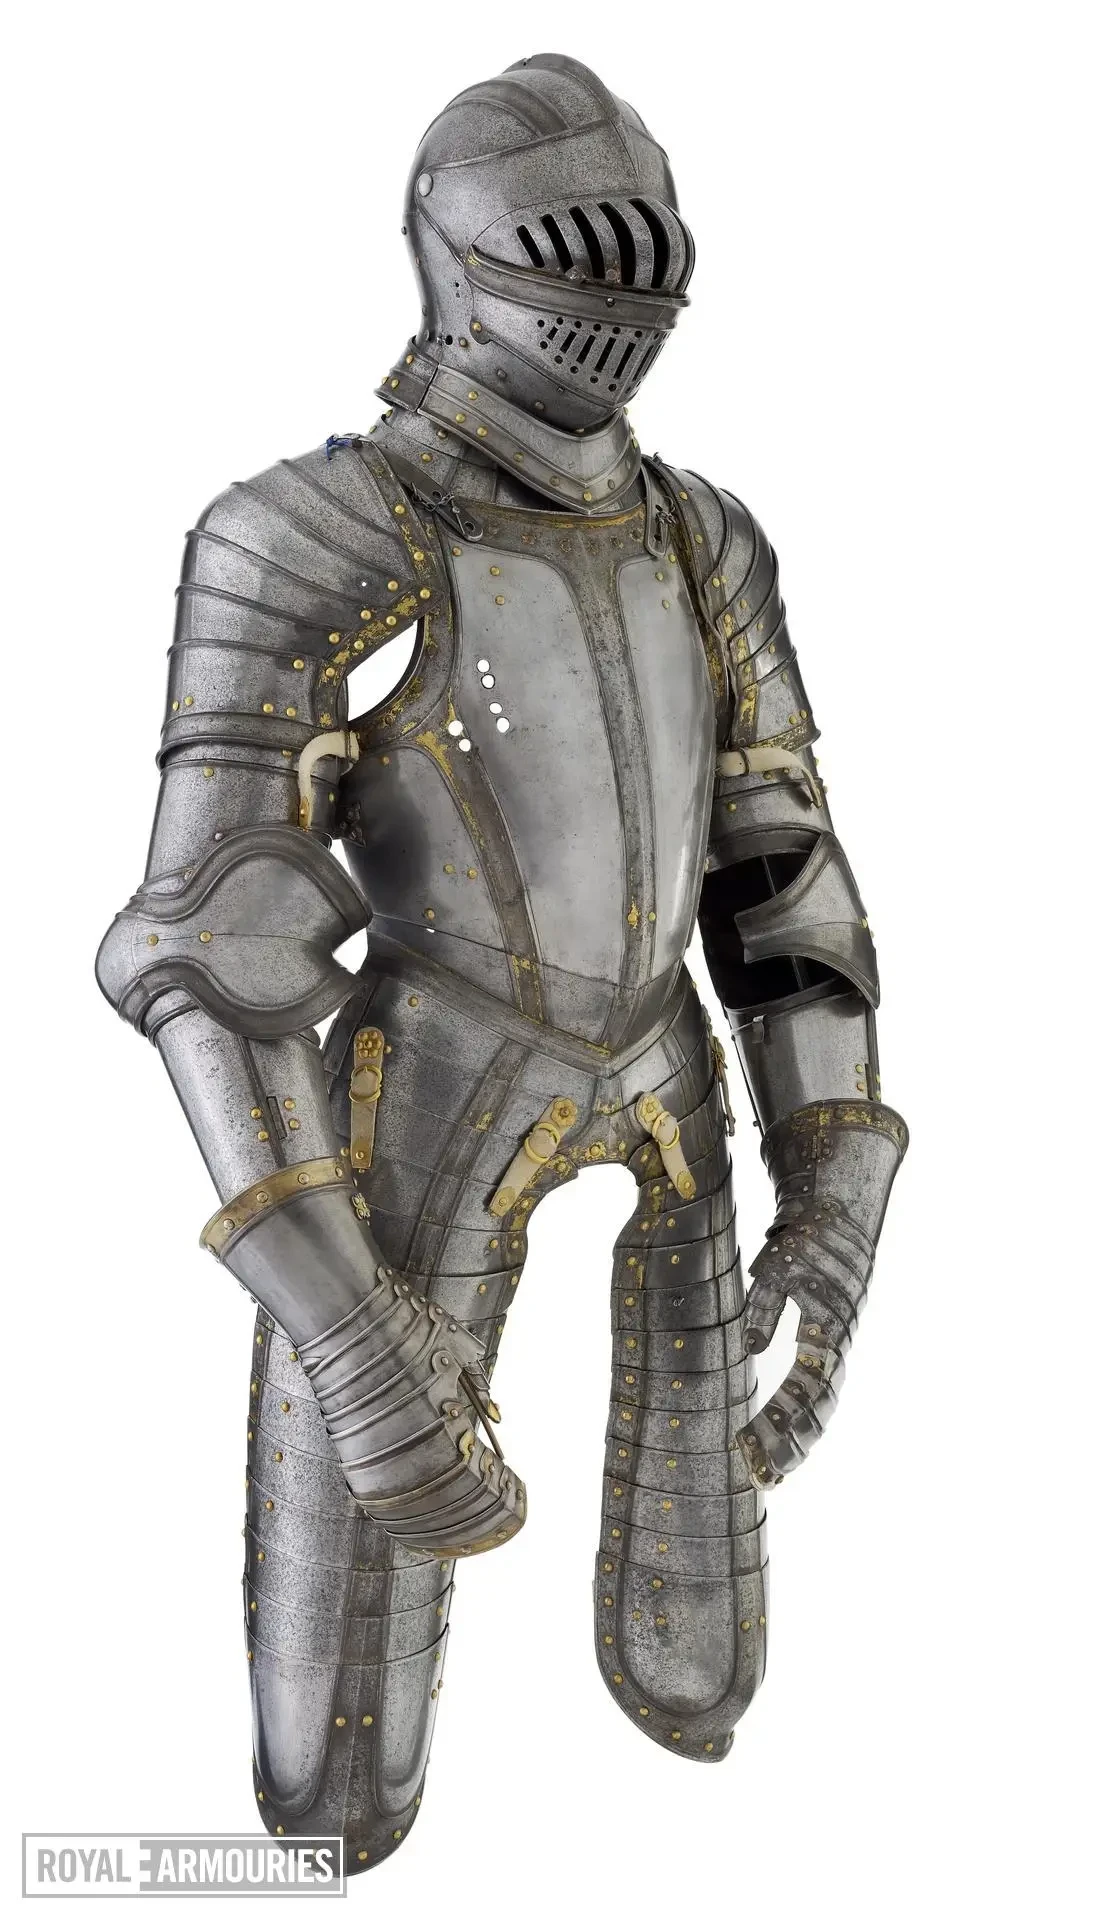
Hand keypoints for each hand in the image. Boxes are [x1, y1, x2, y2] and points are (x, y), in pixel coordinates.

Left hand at [735, 1100, 907, 1485]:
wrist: (840, 1209)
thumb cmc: (810, 1236)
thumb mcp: (783, 1265)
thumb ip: (767, 1304)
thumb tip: (751, 1348)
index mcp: (827, 1332)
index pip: (804, 1395)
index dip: (778, 1428)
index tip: (749, 1454)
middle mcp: (834, 1348)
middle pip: (816, 1413)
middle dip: (789, 1450)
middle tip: (759, 1481)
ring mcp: (832, 1347)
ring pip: (819, 1408)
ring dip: (795, 1443)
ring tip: (767, 1477)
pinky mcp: (824, 1340)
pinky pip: (813, 1391)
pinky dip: (797, 1419)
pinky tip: (776, 1440)